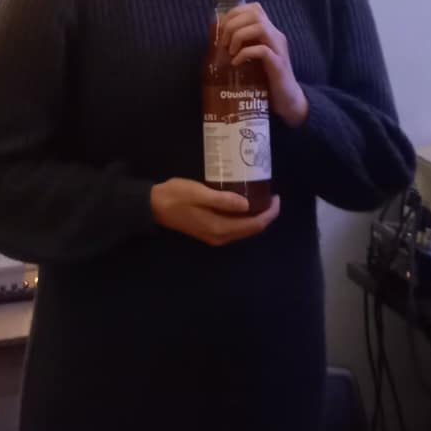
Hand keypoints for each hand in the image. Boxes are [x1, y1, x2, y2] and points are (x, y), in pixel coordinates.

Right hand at [150, 178, 279, 246]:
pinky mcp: (210, 231)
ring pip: (244, 230)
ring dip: (256, 217)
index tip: (277, 197)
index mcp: (220, 228)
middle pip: (251, 230)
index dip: (269, 213)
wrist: (153, 206)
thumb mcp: (199, 193)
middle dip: (266, 215)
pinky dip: (245, 218)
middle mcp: (220, 237)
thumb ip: (222, 199)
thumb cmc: (175, 196)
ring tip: (262, 198)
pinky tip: (246, 204)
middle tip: (272, 196)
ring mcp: (215, 236)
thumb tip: (247, 205)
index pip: (253, 225)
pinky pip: (235, 228)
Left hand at [220, 3, 308, 126]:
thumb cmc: (266, 80)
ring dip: (239, 36)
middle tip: (223, 42)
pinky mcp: (278, 64)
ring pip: (260, 27)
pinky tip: (236, 63)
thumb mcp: (252, 58)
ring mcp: (279, 49)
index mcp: (269, 32)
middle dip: (233, 23)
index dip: (235, 12)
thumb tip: (216, 40)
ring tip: (230, 51)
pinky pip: (262, 50)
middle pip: (255, 13)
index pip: (254, 8)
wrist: (287, 101)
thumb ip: (241, 46)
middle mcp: (276, 36)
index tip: (221, 28)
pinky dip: (245, 54)